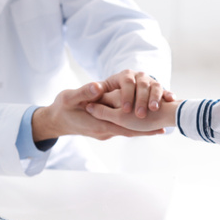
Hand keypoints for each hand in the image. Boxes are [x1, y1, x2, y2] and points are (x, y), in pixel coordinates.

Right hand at [32, 82, 164, 141]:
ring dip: (141, 130)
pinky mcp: (103, 129)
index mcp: (97, 124)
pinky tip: (142, 123)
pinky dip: (132, 127)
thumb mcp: (69, 98)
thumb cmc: (61, 108)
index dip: (141, 127)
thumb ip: (83, 93)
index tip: (157, 125)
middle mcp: (103, 131)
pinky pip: (121, 129)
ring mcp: (103, 132)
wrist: (54, 120)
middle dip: (146, 130)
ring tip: (160, 127)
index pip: (123, 127)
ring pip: (126, 131)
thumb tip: (97, 87)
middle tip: (165, 128)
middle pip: (129, 132)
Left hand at [100, 70, 174, 117]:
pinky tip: (171, 99)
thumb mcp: (99, 96)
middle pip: (142, 85)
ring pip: (154, 87)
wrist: (121, 99)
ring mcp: (149, 81)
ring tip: (153, 109)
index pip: (126, 82)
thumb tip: (93, 89)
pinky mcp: (158, 88)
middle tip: (140, 115)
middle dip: (141, 100)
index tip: (126, 110)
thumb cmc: (106, 100)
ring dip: (154, 98)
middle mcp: (138, 76)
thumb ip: (93, 95)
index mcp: (123, 76)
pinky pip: (164, 90)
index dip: (126, 96)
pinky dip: (167, 94)